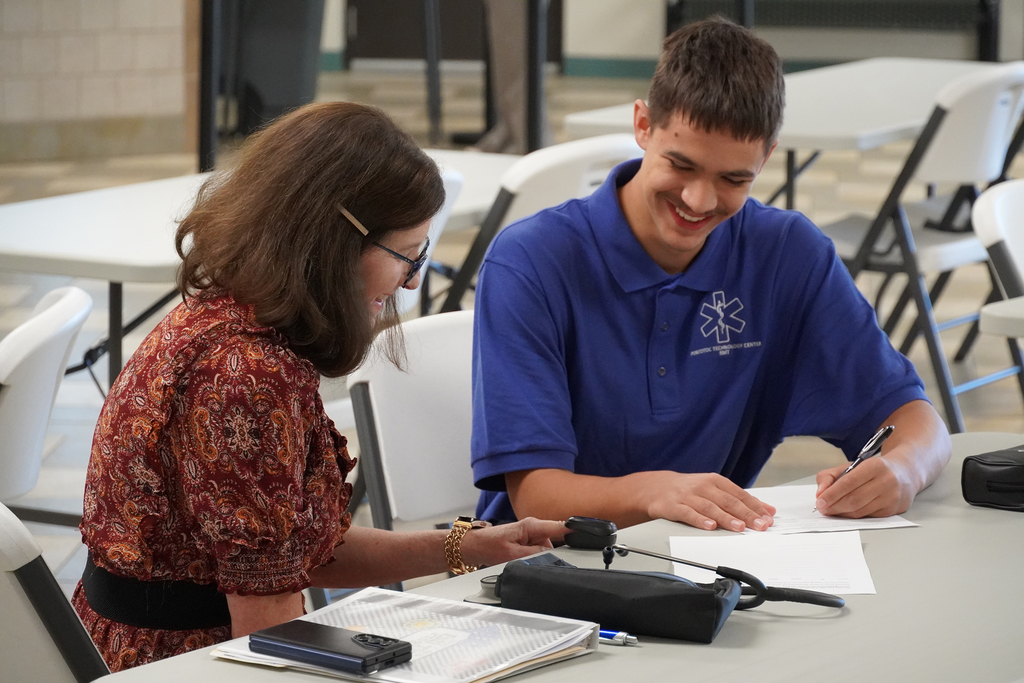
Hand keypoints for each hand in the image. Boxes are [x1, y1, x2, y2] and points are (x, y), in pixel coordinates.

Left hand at [460, 517, 565, 567]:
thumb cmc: (488, 545)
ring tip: (519, 558)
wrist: (474, 546)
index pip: (559, 526)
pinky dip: (533, 557)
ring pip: (546, 548)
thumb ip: (533, 554)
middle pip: (554, 542)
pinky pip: (538, 550)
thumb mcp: (511, 554)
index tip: (589, 531)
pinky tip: (520, 559)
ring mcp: (531, 534)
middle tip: (531, 560)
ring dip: (538, 556)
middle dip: (549, 553)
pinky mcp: (527, 541)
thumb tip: (550, 555)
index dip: (574, 529)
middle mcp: (533, 527)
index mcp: (531, 525)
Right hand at [642, 471, 774, 531]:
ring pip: (710, 507)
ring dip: (726, 518)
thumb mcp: (714, 489)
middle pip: (727, 501)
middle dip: (746, 514)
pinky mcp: (673, 506)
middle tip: (759, 525)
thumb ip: (739, 499)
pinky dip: (700, 520)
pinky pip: (688, 513)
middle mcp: (703, 487)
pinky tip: (710, 526)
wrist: (656, 487)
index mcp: (715, 481)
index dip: (755, 506)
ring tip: (739, 527)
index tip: (768, 518)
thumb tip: (767, 510)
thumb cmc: (689, 490)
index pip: (739, 494)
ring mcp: (688, 496)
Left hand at [814, 454, 914, 517]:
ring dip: (842, 513)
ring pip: (861, 510)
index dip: (832, 494)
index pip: (849, 482)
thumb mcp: (852, 465)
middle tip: (823, 509)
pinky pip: (868, 516)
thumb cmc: (875, 470)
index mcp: (874, 466)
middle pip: (854, 499)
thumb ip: (830, 476)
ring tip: (831, 511)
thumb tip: (820, 493)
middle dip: (835, 506)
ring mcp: (892, 497)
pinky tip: (846, 512)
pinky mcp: (893, 510)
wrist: (905, 472)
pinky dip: (853, 516)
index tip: (820, 501)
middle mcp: (886, 481)